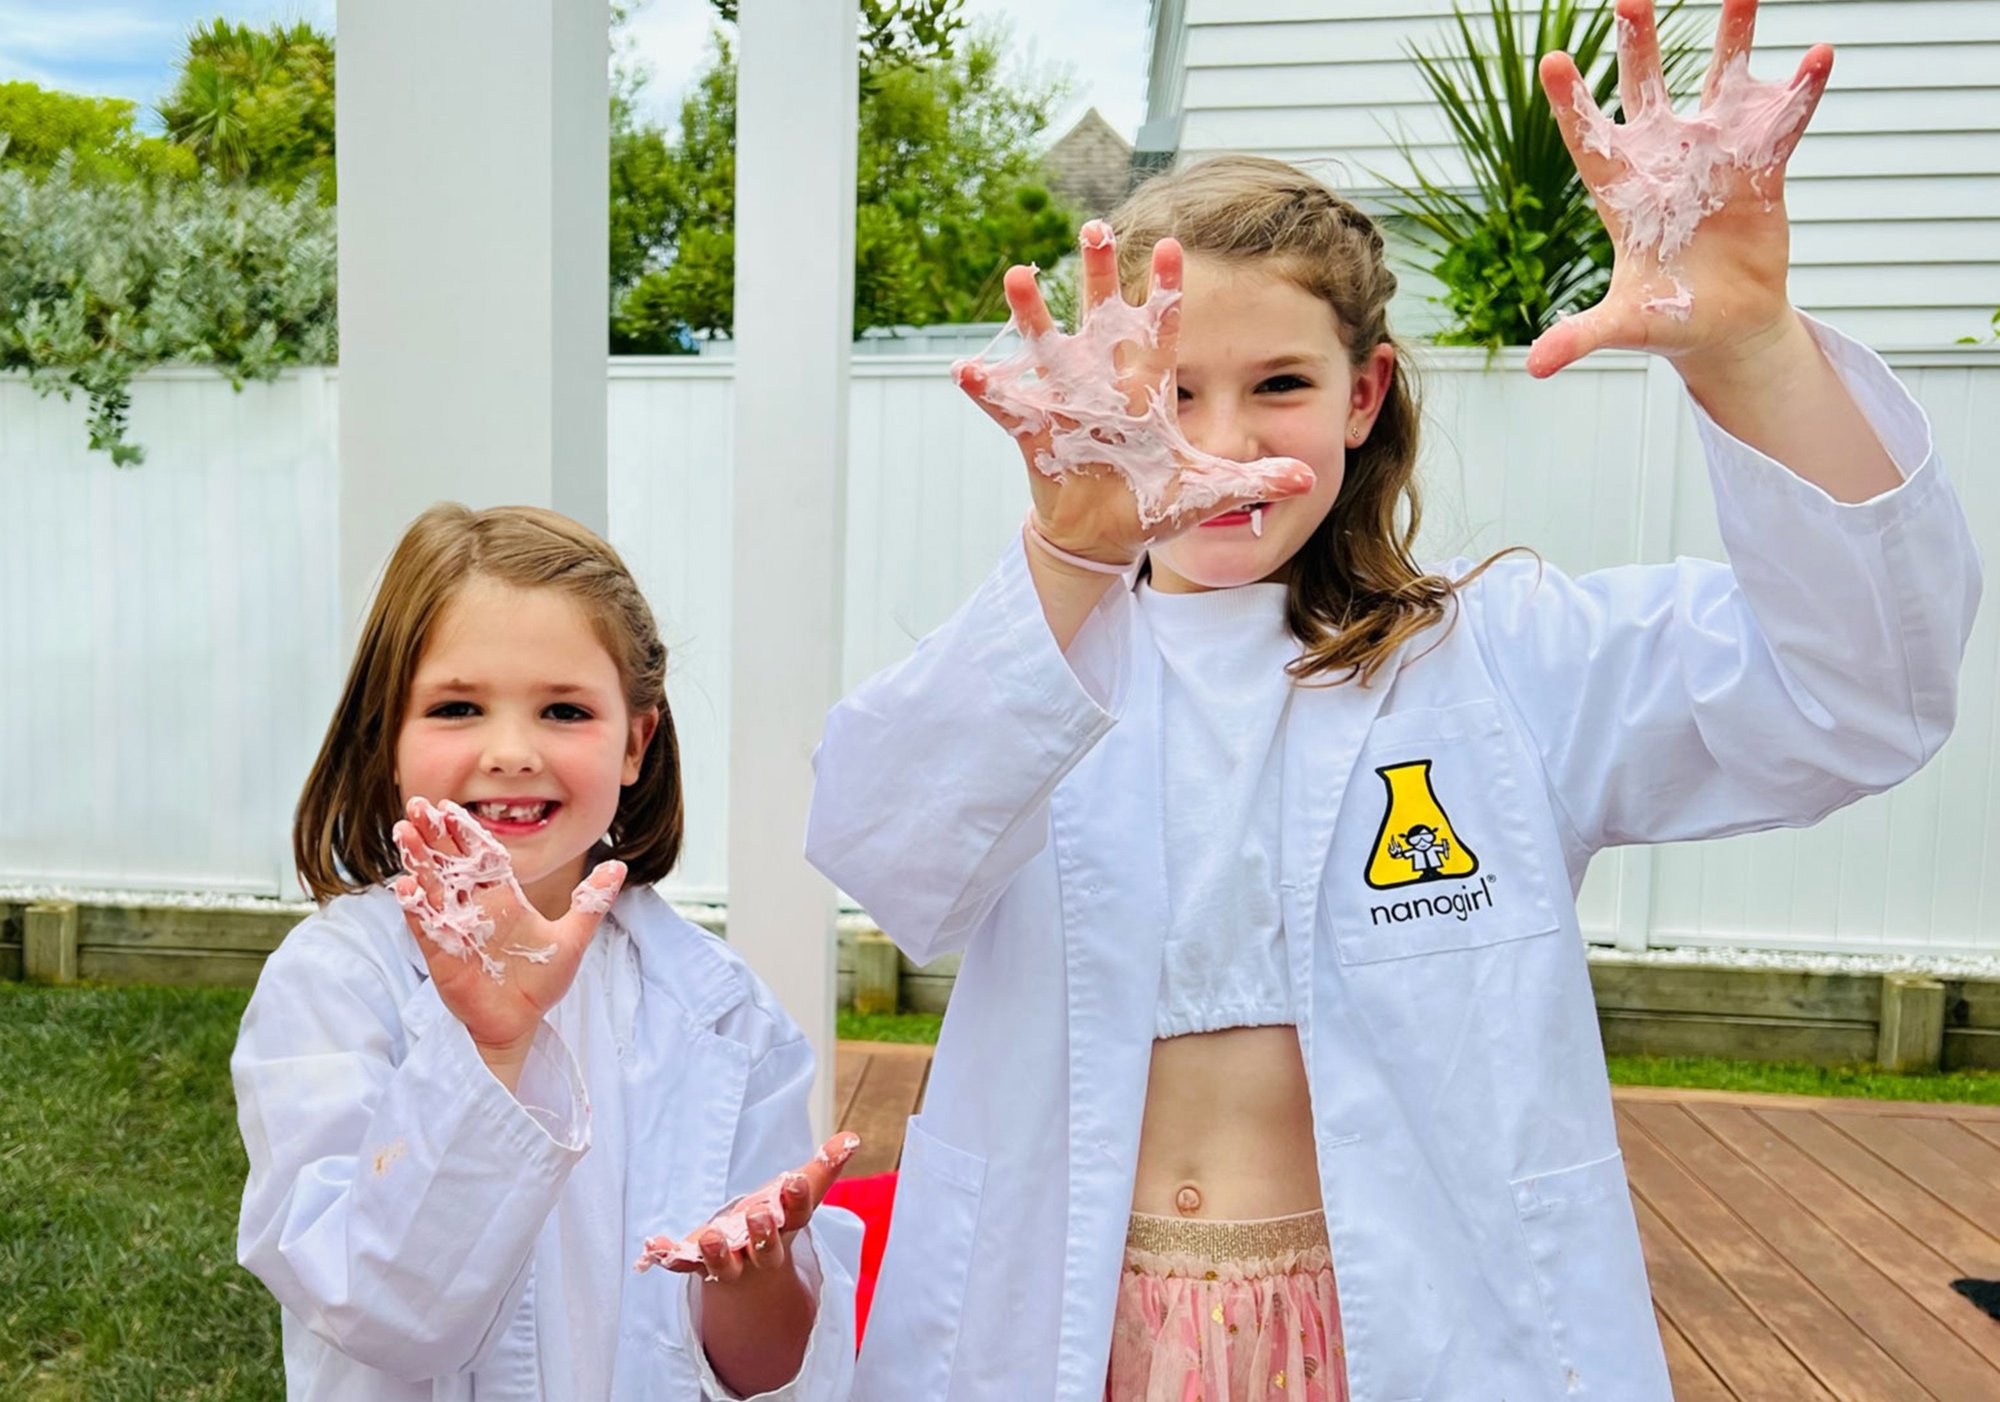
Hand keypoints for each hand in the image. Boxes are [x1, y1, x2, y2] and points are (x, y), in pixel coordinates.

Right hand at [393, 796, 624, 1079]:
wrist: (519, 1023)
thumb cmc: (541, 981)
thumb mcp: (573, 938)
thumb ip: (591, 901)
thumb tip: (620, 866)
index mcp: (502, 897)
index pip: (482, 855)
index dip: (465, 831)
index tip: (448, 806)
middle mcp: (475, 907)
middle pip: (450, 863)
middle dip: (433, 835)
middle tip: (416, 806)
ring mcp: (455, 928)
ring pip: (432, 887)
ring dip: (418, 861)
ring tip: (404, 834)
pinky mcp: (442, 954)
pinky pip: (425, 926)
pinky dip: (415, 907)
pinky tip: (406, 886)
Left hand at [633, 1131, 860, 1281]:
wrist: (751, 1275)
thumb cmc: (778, 1221)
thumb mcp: (800, 1195)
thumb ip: (822, 1168)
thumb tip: (850, 1137)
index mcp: (787, 1229)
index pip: (797, 1214)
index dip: (797, 1198)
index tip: (794, 1180)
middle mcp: (762, 1253)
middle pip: (766, 1249)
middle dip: (762, 1235)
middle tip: (757, 1215)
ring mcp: (730, 1264)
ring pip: (724, 1265)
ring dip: (716, 1254)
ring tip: (707, 1237)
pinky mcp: (699, 1266)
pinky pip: (683, 1264)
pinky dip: (668, 1256)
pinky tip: (652, 1247)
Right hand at [954, 220, 1313, 564]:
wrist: (1105, 536)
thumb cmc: (1155, 503)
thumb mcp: (1209, 492)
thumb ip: (1255, 479)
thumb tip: (1310, 479)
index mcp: (1147, 390)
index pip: (1161, 330)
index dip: (1165, 291)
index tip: (1173, 245)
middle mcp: (1104, 385)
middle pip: (1101, 318)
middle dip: (1096, 274)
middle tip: (1093, 225)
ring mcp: (1066, 405)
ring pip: (1048, 348)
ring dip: (1033, 314)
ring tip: (1018, 275)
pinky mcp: (1035, 435)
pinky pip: (1007, 407)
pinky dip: (986, 390)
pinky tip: (964, 369)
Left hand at [1528, 0, 1831, 377]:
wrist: (1724, 325)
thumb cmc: (1667, 320)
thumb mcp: (1626, 327)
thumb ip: (1584, 335)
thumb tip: (1537, 367)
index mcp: (1621, 190)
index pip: (1588, 136)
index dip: (1571, 101)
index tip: (1550, 60)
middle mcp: (1665, 158)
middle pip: (1645, 86)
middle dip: (1637, 41)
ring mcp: (1715, 154)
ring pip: (1722, 79)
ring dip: (1732, 34)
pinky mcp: (1764, 166)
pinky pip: (1784, 119)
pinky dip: (1802, 90)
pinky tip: (1820, 56)